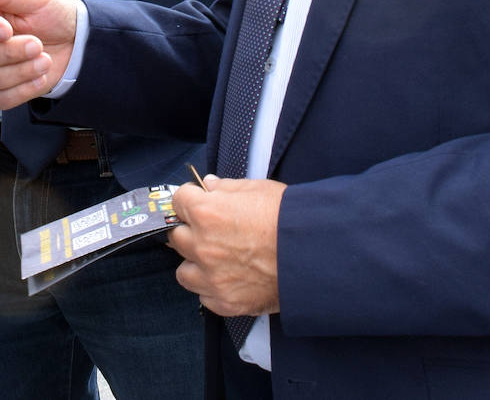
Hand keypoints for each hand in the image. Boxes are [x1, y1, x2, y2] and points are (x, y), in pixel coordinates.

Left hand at [169, 176, 284, 316]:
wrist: (313, 255)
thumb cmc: (288, 218)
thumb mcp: (257, 189)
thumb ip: (226, 188)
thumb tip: (209, 186)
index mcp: (207, 213)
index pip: (178, 201)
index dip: (189, 198)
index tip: (197, 201)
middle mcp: (203, 246)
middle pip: (175, 236)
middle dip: (188, 229)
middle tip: (207, 229)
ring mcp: (212, 277)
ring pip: (184, 271)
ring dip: (195, 263)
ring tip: (215, 258)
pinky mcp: (225, 302)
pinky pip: (204, 295)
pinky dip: (212, 287)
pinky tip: (229, 278)